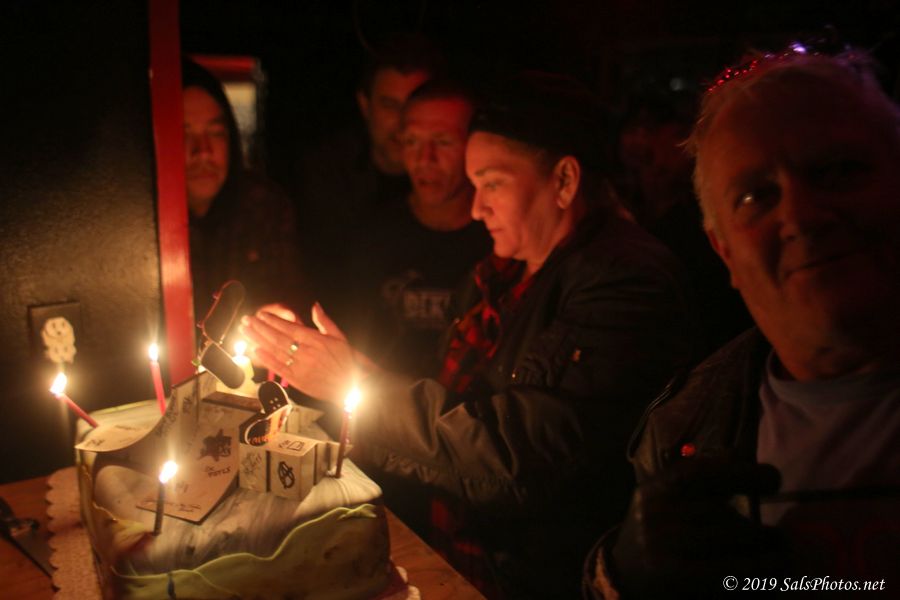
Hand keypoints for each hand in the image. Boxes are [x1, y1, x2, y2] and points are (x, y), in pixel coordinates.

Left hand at [240, 303, 368, 403]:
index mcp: (316, 341)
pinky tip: (255, 351)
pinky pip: (278, 368)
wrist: (350, 388)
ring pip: (275, 351)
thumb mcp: (340, 338)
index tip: (261, 315)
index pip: (290, 328)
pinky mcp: (297, 380)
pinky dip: (266, 359)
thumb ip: (325, 321)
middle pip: (278, 338)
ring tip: (245, 331)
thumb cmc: (345, 362)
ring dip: (258, 340)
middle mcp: (306, 353)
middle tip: (246, 320)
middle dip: (260, 328)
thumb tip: (315, 305)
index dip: (274, 321)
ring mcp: (300, 367)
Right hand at [610, 456, 786, 596]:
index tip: (772, 478)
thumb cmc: (656, 536)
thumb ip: (695, 481)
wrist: (622, 578)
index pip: (699, 473)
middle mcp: (655, 514)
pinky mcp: (673, 575)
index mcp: (654, 491)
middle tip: (778, 535)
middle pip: (720, 512)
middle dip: (753, 526)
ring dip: (762, 545)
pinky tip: (777, 568)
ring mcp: (662, 545)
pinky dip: (758, 568)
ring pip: (727, 537)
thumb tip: (735, 454)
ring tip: (782, 552)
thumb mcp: (665, 503)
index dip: (740, 473)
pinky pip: (727, 568)